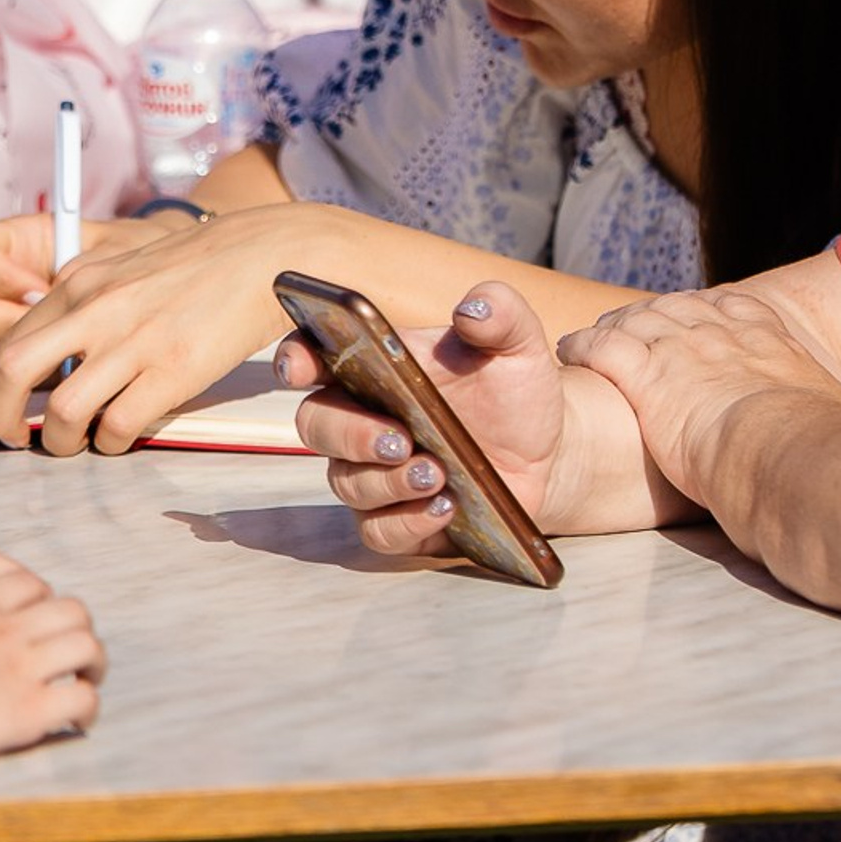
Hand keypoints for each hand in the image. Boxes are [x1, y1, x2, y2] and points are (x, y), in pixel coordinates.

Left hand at [0, 210, 297, 456]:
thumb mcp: (118, 270)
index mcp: (78, 285)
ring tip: (75, 442)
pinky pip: (120, 425)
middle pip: (14, 370)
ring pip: (65, 410)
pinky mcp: (173, 371)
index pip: (8, 341)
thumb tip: (35, 354)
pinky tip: (120, 436)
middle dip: (0, 417)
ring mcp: (135, 341)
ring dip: (60, 441)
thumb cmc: (189, 270)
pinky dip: (110, 443)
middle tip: (13, 439)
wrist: (258, 258)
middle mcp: (97, 310)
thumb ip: (76, 304)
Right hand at [0, 570, 105, 761]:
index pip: (34, 587)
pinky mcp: (31, 710)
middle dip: (79, 631)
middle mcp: (10, 628)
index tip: (38, 625)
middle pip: (74, 611)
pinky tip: (78, 721)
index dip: (43, 604)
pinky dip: (88, 709)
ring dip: (93, 666)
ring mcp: (24, 667)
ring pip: (89, 649)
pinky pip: (83, 700)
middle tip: (72, 655)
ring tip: (86, 684)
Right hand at [292, 283, 579, 557]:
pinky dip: (407, 523)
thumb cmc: (513, 389)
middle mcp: (361, 421)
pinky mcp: (397, 521)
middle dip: (349, 434)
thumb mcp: (518, 344)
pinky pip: (379, 531)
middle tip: (398, 438)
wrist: (546, 452)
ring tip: (438, 473)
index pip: (312, 357)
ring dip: (388, 481)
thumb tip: (472, 310)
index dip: (295, 359)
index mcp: (373, 367)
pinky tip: (444, 507)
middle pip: (316, 426)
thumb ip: (500, 314)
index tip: (297, 368)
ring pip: (348, 483)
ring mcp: (374, 474)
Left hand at [556, 286, 840, 505]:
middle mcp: (724, 335)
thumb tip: (839, 446)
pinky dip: (584, 345)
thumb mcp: (828, 421)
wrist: (787, 451)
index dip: (708, 310)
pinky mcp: (647, 374)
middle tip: (634, 322)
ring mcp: (683, 349)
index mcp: (770, 343)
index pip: (733, 308)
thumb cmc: (815, 450)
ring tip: (597, 333)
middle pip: (678, 307)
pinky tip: (570, 350)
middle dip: (654, 313)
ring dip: (614, 324)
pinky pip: (605, 347)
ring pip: (637, 320)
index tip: (696, 314)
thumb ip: (823, 420)